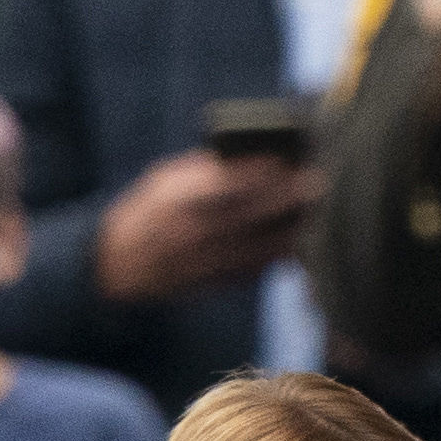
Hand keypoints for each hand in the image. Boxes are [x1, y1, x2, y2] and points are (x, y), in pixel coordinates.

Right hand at [91, 148, 324, 301]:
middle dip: (290, 196)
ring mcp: (207, 262)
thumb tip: (254, 157)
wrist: (119, 266)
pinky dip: (281, 252)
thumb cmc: (147, 212)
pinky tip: (300, 237)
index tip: (292, 159)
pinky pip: (259, 267)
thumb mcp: (165, 180)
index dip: (265, 172)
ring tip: (320, 209)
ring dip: (295, 226)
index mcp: (178, 200)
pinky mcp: (218, 284)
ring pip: (263, 244)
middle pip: (255, 213)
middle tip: (321, 180)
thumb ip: (206, 170)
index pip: (229, 182)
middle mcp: (194, 232)